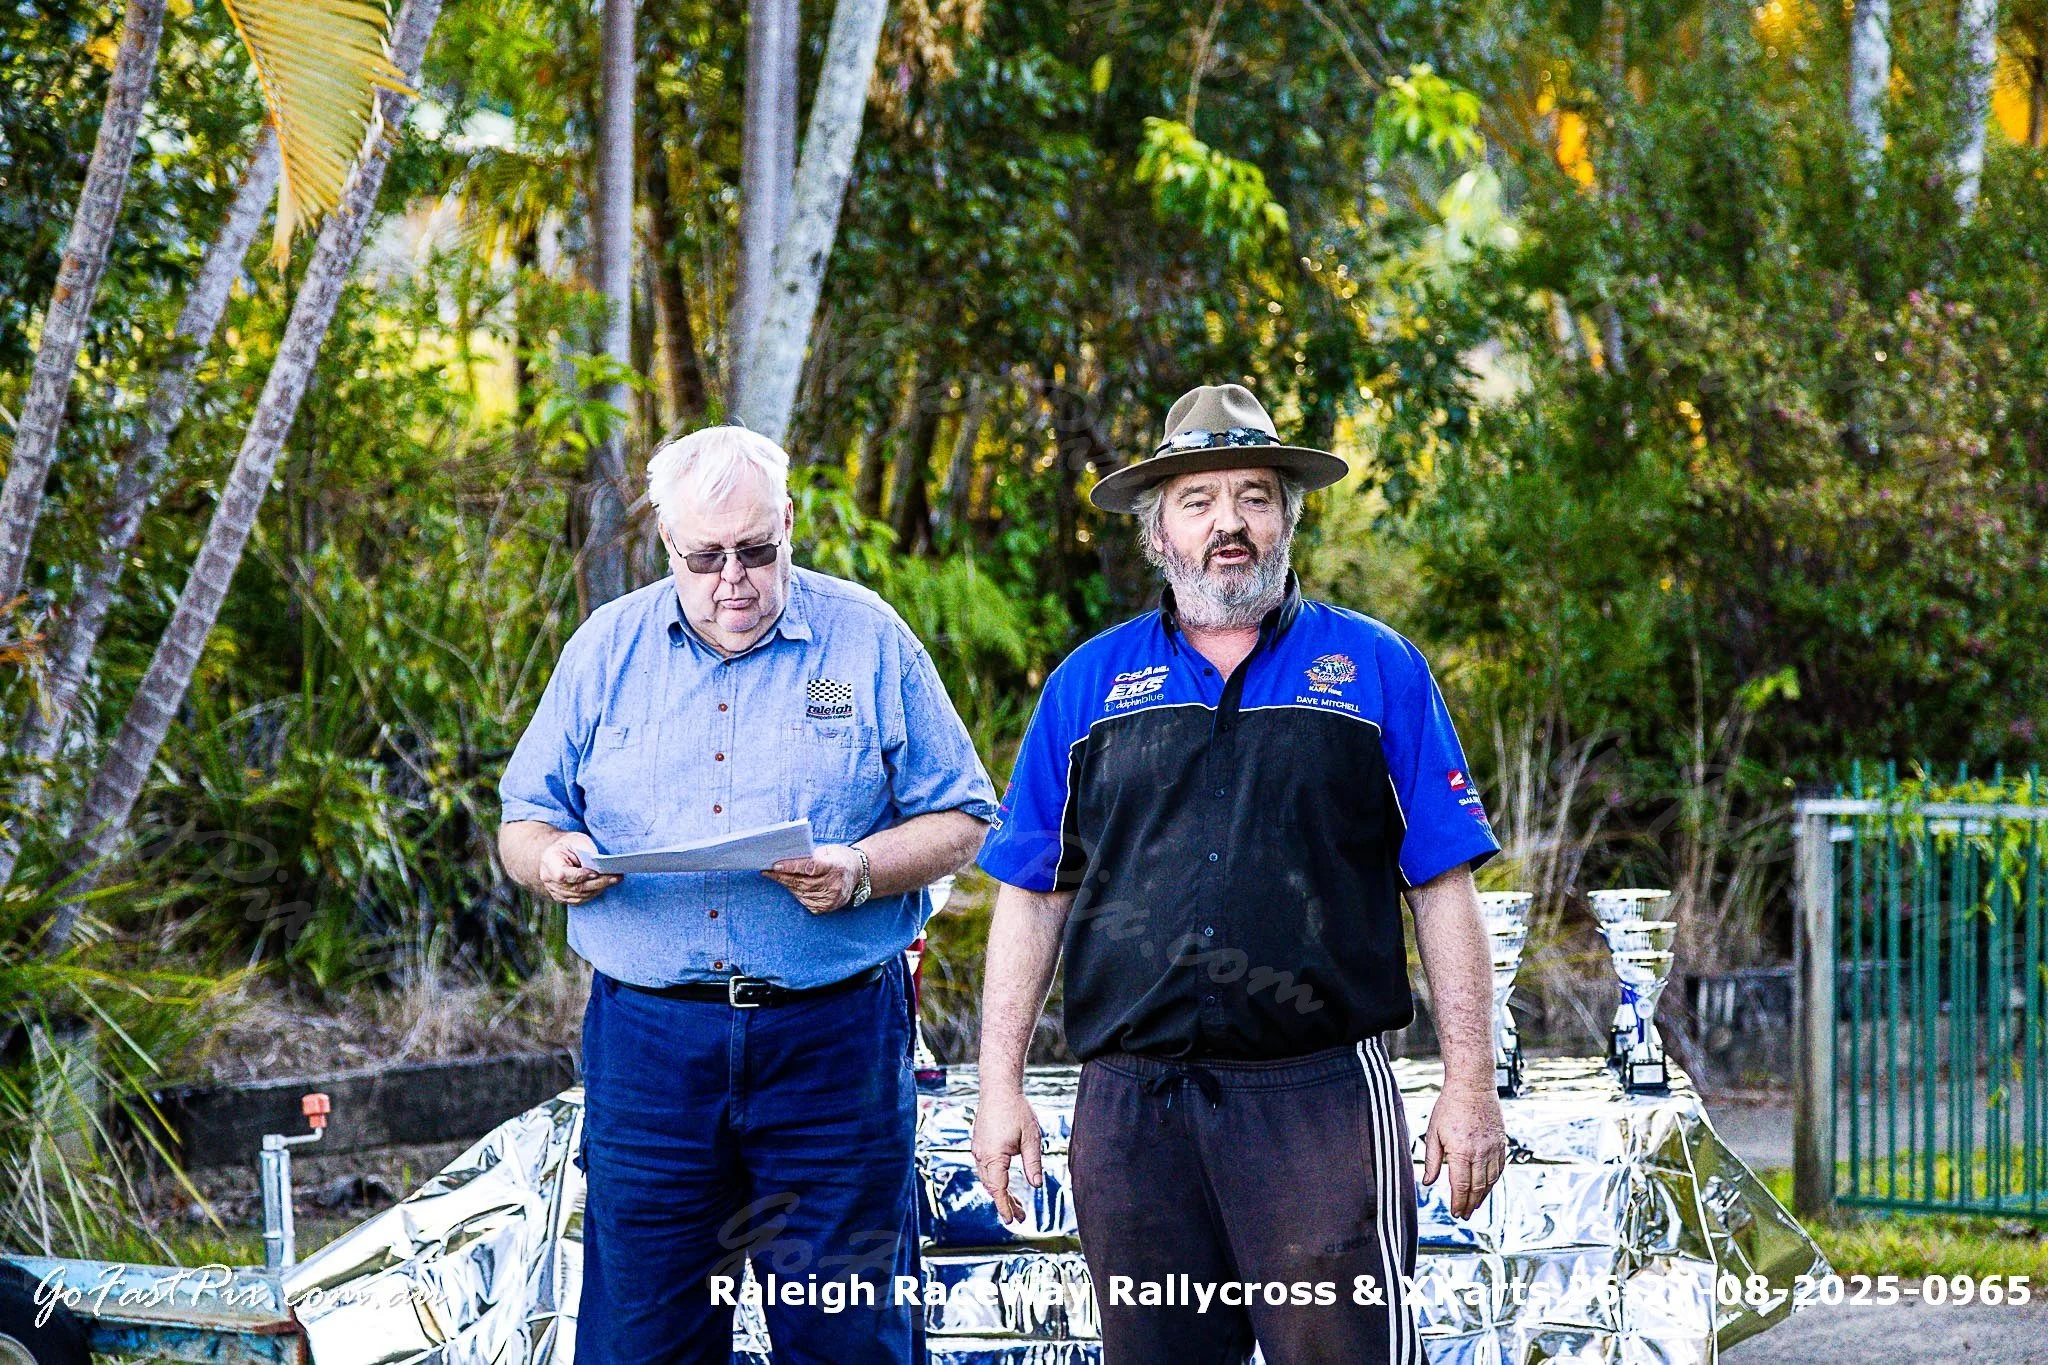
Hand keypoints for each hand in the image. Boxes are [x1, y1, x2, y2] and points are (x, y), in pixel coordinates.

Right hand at [537, 832, 619, 905]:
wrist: (559, 852)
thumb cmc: (570, 844)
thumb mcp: (577, 840)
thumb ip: (587, 852)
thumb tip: (600, 866)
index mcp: (549, 861)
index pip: (563, 875)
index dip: (579, 876)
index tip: (596, 872)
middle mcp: (548, 879)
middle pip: (575, 887)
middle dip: (598, 882)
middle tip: (616, 877)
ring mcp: (554, 890)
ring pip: (578, 896)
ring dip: (598, 889)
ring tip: (614, 880)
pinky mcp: (561, 898)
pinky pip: (578, 900)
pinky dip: (592, 894)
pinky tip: (604, 886)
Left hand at [762, 845, 861, 913]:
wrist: (858, 874)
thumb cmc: (839, 858)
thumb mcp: (829, 851)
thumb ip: (811, 856)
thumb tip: (785, 859)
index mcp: (836, 867)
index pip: (810, 867)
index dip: (791, 866)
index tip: (774, 864)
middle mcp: (835, 886)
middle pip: (802, 882)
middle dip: (782, 876)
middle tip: (767, 870)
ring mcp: (831, 899)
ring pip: (800, 892)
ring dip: (786, 884)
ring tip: (774, 875)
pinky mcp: (826, 908)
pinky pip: (804, 900)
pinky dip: (795, 892)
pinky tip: (789, 885)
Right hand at [971, 1085, 1044, 1222]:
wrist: (998, 1089)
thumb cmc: (1016, 1110)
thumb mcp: (1031, 1138)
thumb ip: (1033, 1163)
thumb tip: (1036, 1185)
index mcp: (993, 1156)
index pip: (998, 1189)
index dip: (1005, 1206)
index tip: (1011, 1220)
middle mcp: (981, 1155)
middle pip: (992, 1187)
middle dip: (1005, 1203)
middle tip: (1020, 1216)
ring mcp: (978, 1149)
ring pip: (987, 1178)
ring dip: (1000, 1192)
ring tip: (1016, 1203)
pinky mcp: (980, 1144)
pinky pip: (985, 1168)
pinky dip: (995, 1179)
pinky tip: (1005, 1182)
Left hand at [1422, 1075, 1507, 1219]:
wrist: (1473, 1086)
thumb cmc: (1449, 1107)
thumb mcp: (1433, 1132)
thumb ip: (1432, 1160)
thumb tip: (1428, 1183)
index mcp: (1461, 1151)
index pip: (1460, 1185)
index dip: (1458, 1202)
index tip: (1455, 1213)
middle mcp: (1480, 1152)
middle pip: (1477, 1187)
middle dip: (1470, 1204)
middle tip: (1464, 1215)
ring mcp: (1494, 1148)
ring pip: (1490, 1181)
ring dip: (1482, 1196)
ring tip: (1474, 1206)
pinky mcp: (1501, 1143)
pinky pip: (1500, 1169)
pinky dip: (1493, 1182)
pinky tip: (1487, 1188)